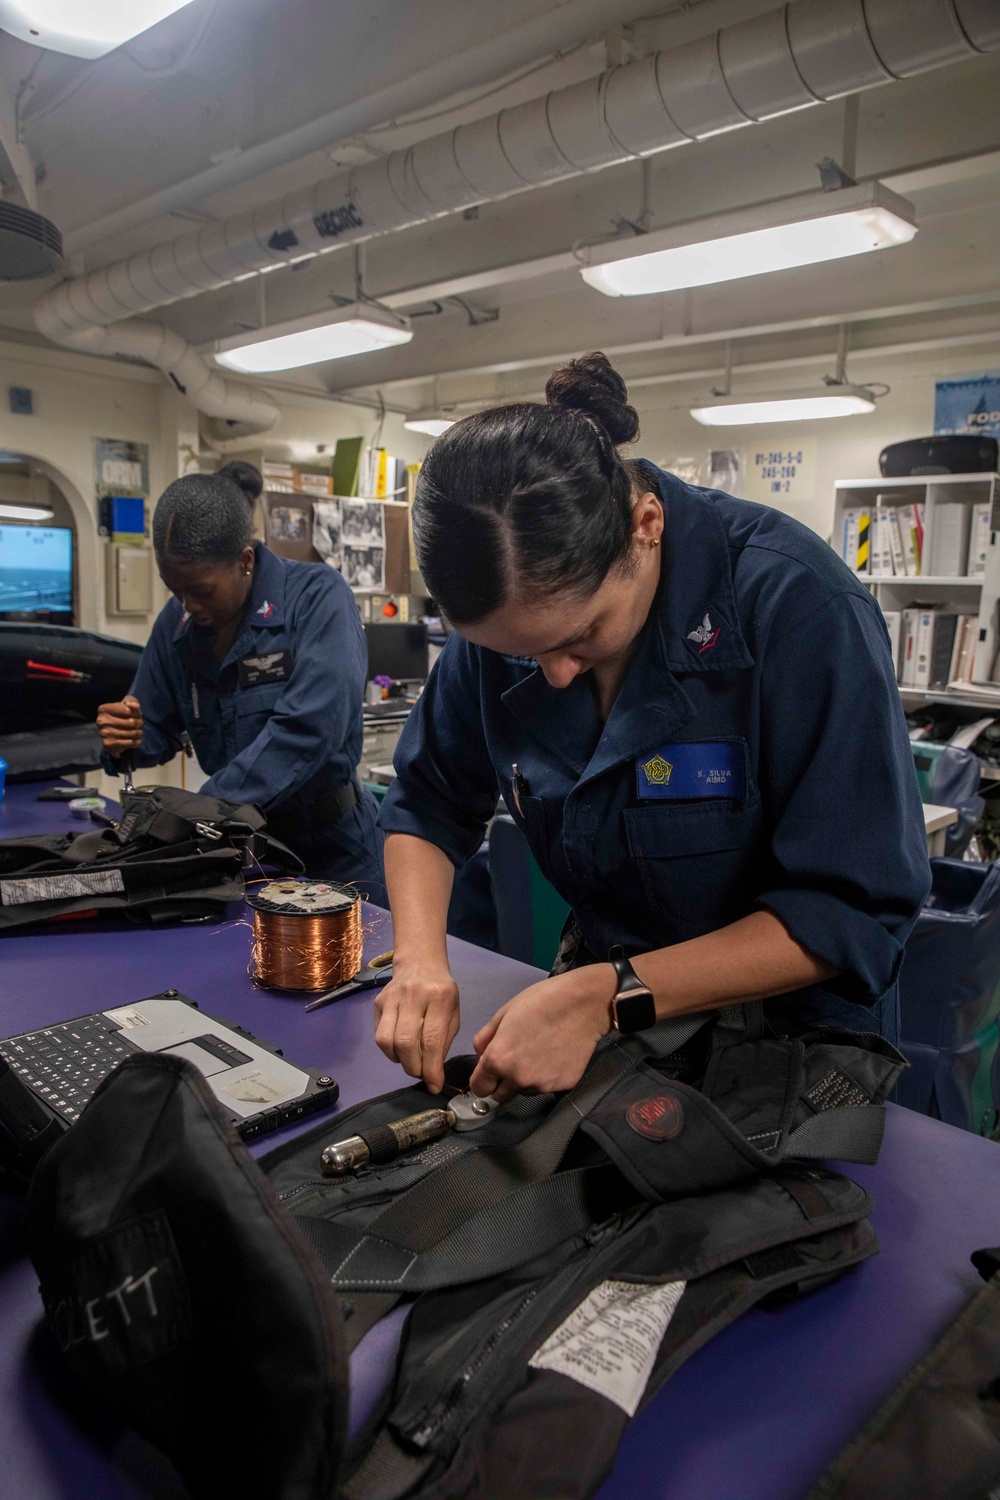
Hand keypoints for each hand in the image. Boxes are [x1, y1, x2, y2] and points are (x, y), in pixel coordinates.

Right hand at [96, 695, 142, 752]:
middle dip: (139, 723)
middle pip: (131, 722)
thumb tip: (135, 706)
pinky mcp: (108, 744)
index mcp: (104, 709)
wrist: (116, 734)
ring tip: (138, 732)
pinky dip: (136, 742)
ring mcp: (103, 733)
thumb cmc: (123, 715)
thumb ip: (132, 701)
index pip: (129, 710)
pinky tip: (136, 740)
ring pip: (132, 733)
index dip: (137, 713)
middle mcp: (101, 721)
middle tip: (139, 725)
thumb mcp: (128, 704)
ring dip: (139, 733)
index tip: (136, 715)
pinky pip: (128, 743)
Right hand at [374, 961, 460, 1093]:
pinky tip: (400, 1047)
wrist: (420, 963)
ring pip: (386, 1040)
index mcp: (440, 997)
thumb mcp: (454, 1013)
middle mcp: (414, 995)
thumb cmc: (442, 992)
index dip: (431, 1068)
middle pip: (405, 1042)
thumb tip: (433, 1074)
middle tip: (421, 1073)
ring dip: (398, 1060)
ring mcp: (392, 997)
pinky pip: (379, 1035)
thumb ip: (444, 1042)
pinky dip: (389, 1050)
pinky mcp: (378, 1002)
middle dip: (413, 1067)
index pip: (432, 1039)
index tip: (434, 1085)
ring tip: (409, 1060)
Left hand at [469, 964, 614, 1103]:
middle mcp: (518, 1079)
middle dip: (502, 1083)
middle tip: (515, 1060)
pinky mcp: (562, 1086)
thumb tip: (481, 1056)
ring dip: (525, 1080)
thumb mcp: (503, 1013)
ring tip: (538, 1053)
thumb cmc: (541, 1002)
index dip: (483, 1079)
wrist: (582, 1005)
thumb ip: (484, 1039)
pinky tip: (554, 1055)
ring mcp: (542, 1085)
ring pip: (523, 1091)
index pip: (479, 1088)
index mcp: (498, 1060)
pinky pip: (546, 1087)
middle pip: (500, 1096)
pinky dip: (546, 1076)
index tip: (489, 1072)